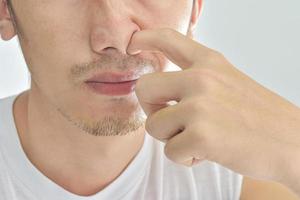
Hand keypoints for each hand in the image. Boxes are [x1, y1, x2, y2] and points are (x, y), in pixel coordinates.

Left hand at [127, 28, 299, 185]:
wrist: (293, 143)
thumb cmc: (257, 117)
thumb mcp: (228, 83)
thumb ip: (195, 81)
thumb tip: (162, 93)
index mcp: (209, 63)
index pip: (168, 39)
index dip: (144, 38)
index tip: (132, 44)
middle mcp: (201, 78)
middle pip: (143, 88)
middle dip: (151, 110)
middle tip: (172, 121)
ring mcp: (200, 105)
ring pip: (153, 126)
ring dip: (171, 139)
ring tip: (198, 139)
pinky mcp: (202, 135)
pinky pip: (170, 151)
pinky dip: (185, 158)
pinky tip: (207, 153)